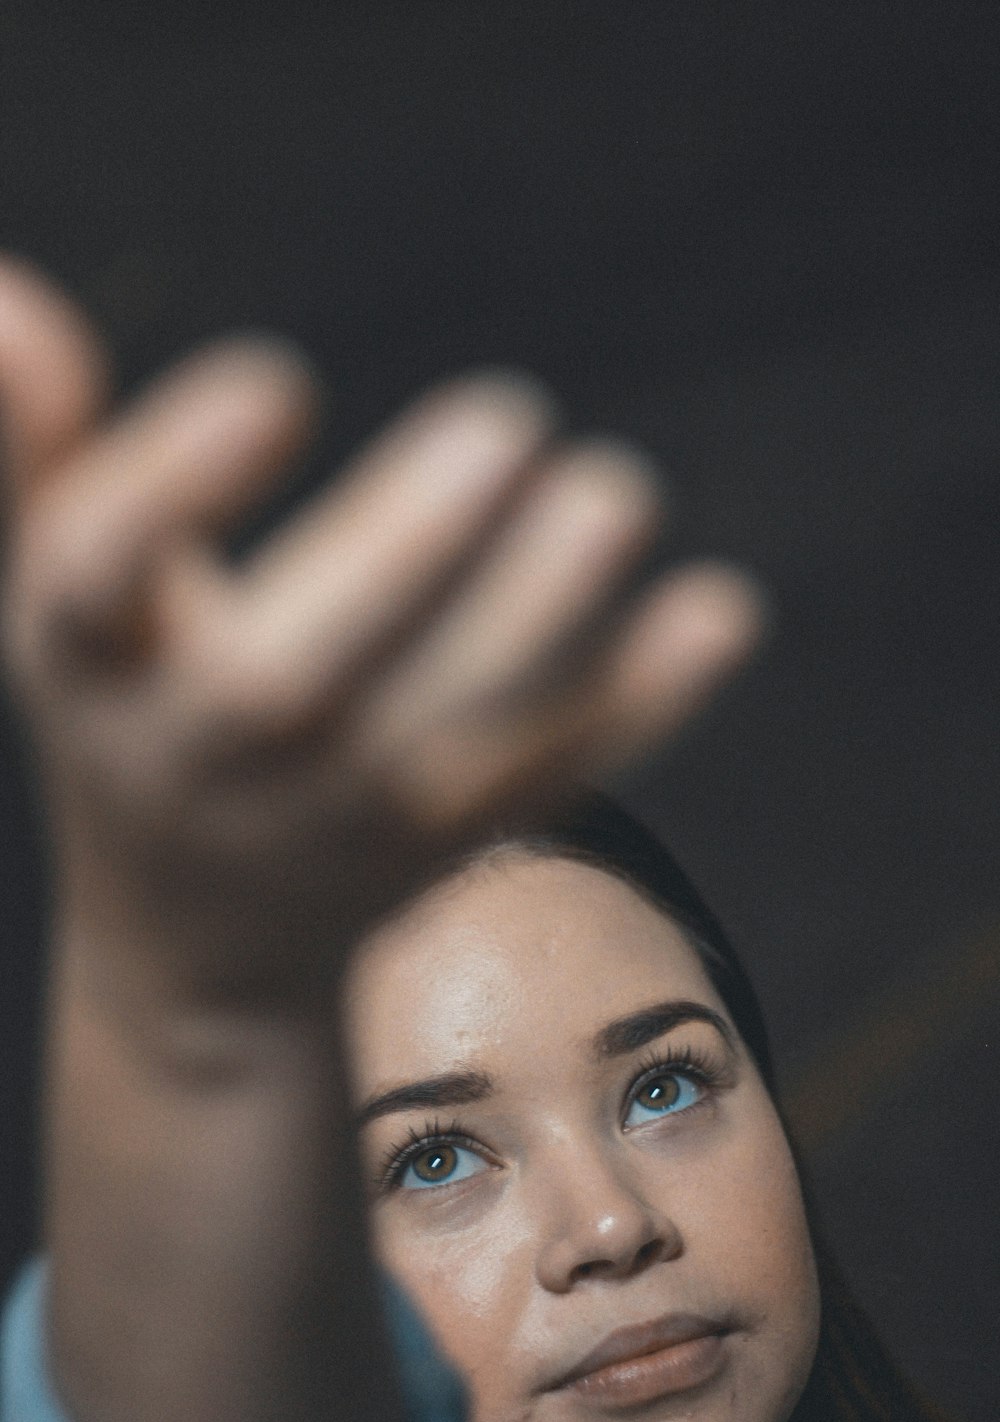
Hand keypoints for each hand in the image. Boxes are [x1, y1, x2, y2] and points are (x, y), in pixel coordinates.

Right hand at [1, 258, 763, 1007]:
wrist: (202, 942)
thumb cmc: (131, 715)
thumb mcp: (62, 603)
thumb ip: (34, 453)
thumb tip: (12, 293)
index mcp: (97, 673)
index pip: (91, 583)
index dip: (171, 486)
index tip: (281, 381)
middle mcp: (211, 763)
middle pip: (290, 682)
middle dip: (400, 555)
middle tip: (511, 419)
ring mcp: (336, 823)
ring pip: (440, 740)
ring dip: (540, 619)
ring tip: (614, 490)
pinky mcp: (440, 847)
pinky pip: (541, 781)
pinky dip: (635, 706)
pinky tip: (719, 614)